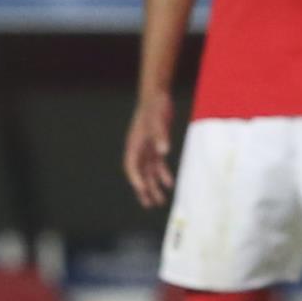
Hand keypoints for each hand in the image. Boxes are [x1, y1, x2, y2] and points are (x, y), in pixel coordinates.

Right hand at [124, 91, 176, 208]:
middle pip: (140, 173)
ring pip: (149, 172)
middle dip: (144, 190)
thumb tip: (164, 152)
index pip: (132, 165)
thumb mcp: (158, 120)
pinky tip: (170, 184)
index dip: (136, 178)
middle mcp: (139, 148)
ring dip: (154, 186)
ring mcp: (147, 148)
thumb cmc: (155, 107)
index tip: (142, 189)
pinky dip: (163, 175)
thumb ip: (161, 136)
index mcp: (135, 143)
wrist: (157, 95)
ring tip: (160, 202)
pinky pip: (158, 165)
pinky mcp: (156, 146)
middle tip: (149, 205)